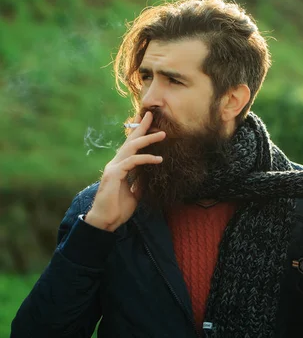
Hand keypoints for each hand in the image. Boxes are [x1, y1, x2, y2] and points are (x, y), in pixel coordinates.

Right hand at [85, 111, 165, 231]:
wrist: (105, 222)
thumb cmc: (118, 209)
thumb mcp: (135, 194)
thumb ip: (141, 183)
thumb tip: (150, 175)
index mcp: (120, 167)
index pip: (131, 146)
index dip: (139, 134)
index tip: (150, 123)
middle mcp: (115, 164)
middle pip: (130, 141)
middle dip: (141, 127)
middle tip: (152, 115)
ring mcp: (113, 168)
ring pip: (131, 147)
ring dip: (147, 139)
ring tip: (162, 134)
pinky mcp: (114, 174)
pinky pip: (132, 162)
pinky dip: (146, 159)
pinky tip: (158, 160)